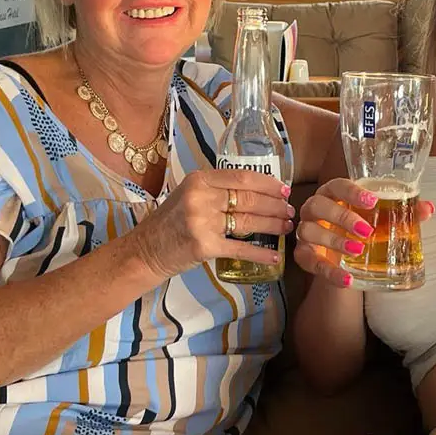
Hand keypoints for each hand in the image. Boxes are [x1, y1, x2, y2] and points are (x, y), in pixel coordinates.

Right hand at [133, 169, 293, 280]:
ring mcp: (202, 221)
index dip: (269, 184)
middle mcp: (201, 197)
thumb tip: (257, 191)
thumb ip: (217, 189)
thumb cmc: (170, 222)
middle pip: (250, 199)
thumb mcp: (189, 194)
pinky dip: (260, 254)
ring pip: (249, 222)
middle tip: (290, 212)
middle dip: (275, 206)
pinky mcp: (205, 246)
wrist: (145, 250)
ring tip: (286, 228)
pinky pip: (240, 249)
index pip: (243, 177)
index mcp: (199, 180)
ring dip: (273, 226)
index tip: (284, 190)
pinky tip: (274, 256)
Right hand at [294, 178, 432, 286]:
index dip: (352, 191)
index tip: (372, 201)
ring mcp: (306, 231)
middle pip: (318, 205)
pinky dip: (328, 272)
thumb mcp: (382, 219)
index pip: (338, 185)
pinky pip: (310, 262)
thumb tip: (428, 209)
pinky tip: (346, 280)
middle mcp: (315, 208)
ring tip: (357, 250)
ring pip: (310, 231)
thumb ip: (405, 212)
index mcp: (333, 193)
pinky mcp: (304, 255)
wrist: (344, 256)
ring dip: (334, 240)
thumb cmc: (360, 226)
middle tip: (367, 231)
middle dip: (342, 217)